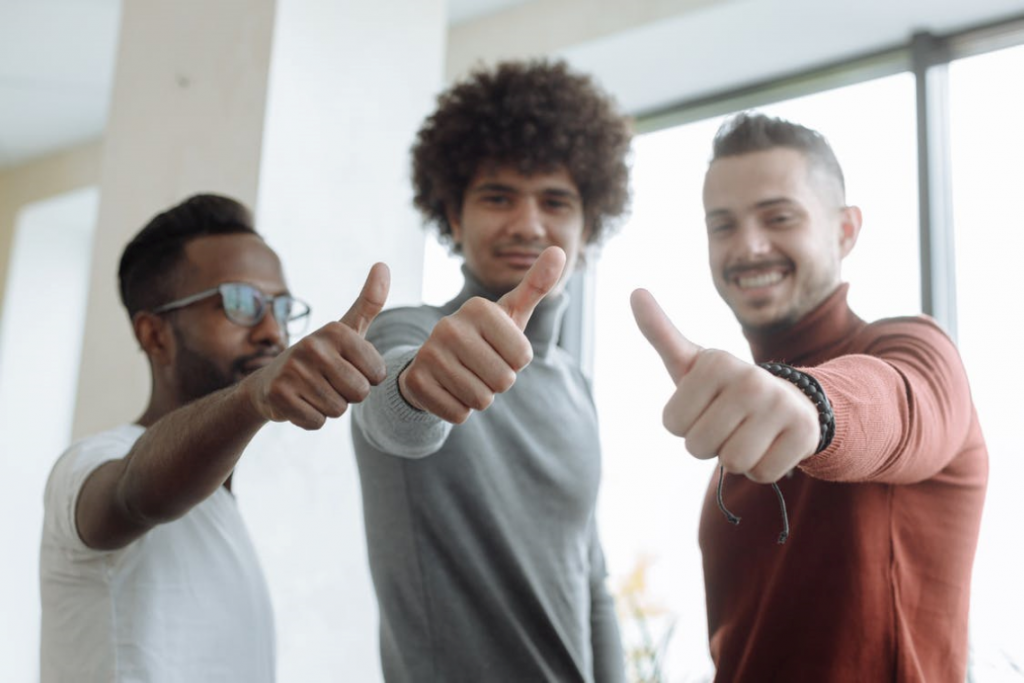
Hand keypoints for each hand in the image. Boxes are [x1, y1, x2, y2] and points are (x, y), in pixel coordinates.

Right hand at [244, 262, 389, 429]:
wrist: (269, 382)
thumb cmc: (320, 356)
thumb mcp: (347, 329)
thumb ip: (369, 302)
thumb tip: (384, 264)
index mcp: (336, 331)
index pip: (377, 375)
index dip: (366, 379)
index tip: (346, 368)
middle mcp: (314, 346)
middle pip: (359, 393)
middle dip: (348, 396)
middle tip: (329, 382)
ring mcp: (293, 370)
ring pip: (338, 410)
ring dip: (329, 407)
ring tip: (313, 391)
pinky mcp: (279, 395)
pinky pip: (316, 422)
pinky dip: (311, 419)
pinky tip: (299, 403)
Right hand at [400, 246, 566, 423]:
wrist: (435, 362)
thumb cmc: (485, 338)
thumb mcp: (511, 313)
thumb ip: (536, 285)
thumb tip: (560, 251)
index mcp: (478, 308)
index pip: (523, 358)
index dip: (517, 362)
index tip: (500, 350)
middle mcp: (449, 326)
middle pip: (503, 380)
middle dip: (499, 382)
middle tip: (483, 368)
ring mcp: (429, 354)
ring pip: (481, 399)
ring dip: (480, 397)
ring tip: (467, 378)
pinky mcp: (417, 382)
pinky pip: (459, 414)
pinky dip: (460, 409)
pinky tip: (450, 390)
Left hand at [630, 288, 819, 482]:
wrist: (789, 399)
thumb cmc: (725, 387)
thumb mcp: (691, 362)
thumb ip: (660, 332)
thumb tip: (635, 292)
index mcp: (716, 363)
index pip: (672, 424)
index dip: (685, 425)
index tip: (704, 407)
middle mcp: (751, 379)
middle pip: (699, 446)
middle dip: (708, 444)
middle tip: (727, 423)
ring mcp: (781, 405)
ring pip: (733, 462)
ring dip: (734, 457)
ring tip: (748, 433)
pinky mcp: (804, 433)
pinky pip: (763, 473)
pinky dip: (762, 467)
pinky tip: (770, 444)